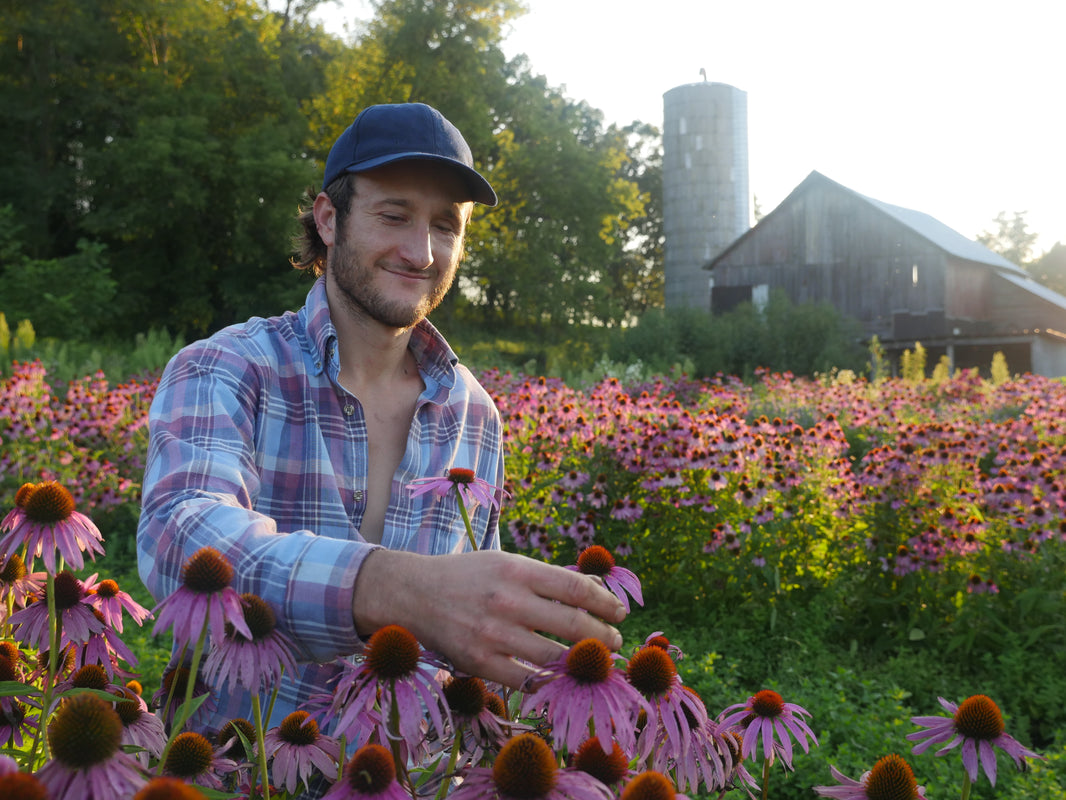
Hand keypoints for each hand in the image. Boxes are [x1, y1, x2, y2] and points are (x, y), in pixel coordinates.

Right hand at [352, 549, 626, 688]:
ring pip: (552, 656)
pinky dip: (547, 681)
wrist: (414, 594)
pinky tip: (558, 678)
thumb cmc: (469, 576)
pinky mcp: (478, 662)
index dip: (605, 603)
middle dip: (602, 637)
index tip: (619, 613)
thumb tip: (597, 587)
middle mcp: (508, 600)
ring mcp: (492, 633)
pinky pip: (524, 679)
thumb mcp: (507, 563)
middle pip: (572, 624)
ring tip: (592, 663)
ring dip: (580, 663)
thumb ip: (549, 577)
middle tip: (615, 643)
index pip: (576, 588)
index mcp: (518, 570)